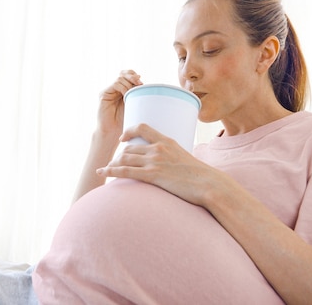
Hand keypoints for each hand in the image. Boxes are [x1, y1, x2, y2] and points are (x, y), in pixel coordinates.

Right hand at [96, 70, 142, 135]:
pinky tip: (126, 96)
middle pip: (123, 73)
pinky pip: (115, 85)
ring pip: (120, 78)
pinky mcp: (103, 94)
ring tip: (133, 94)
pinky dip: (123, 88)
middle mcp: (115, 88)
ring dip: (129, 84)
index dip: (134, 75)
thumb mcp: (135, 105)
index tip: (142, 83)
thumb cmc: (125, 122)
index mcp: (122, 89)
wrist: (113, 133)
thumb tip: (143, 81)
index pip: (128, 75)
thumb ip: (137, 94)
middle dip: (132, 76)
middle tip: (140, 83)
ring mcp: (109, 91)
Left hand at [97, 123, 224, 205]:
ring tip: (106, 169)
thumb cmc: (200, 175)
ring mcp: (154, 161)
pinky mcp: (152, 175)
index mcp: (167, 141)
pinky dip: (111, 171)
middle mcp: (158, 148)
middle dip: (119, 155)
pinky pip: (125, 171)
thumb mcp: (185, 158)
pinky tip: (103, 172)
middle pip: (130, 148)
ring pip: (124, 158)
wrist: (208, 184)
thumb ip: (173, 156)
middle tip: (114, 163)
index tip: (123, 138)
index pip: (142, 127)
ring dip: (112, 164)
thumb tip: (168, 163)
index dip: (129, 131)